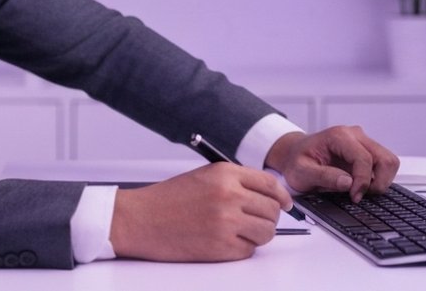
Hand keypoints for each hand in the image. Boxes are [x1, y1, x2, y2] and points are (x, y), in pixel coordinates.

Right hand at [109, 162, 290, 261]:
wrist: (140, 220)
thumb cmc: (168, 200)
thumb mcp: (204, 177)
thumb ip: (237, 182)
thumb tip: (269, 195)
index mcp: (225, 174)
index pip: (270, 184)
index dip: (282, 196)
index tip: (285, 204)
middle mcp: (229, 195)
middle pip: (272, 210)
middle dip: (269, 218)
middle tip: (257, 221)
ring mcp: (226, 222)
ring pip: (266, 232)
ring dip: (258, 235)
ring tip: (239, 232)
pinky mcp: (221, 247)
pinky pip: (248, 250)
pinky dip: (242, 249)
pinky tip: (224, 241)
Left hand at [265, 126, 399, 202]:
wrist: (294, 154)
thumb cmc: (296, 161)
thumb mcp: (302, 172)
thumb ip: (324, 176)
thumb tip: (348, 183)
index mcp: (338, 136)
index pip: (364, 158)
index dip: (362, 181)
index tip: (354, 197)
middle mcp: (354, 135)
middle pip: (385, 158)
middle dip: (378, 182)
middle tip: (361, 195)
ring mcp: (362, 142)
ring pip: (389, 161)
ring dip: (381, 180)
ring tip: (361, 191)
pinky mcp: (366, 151)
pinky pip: (383, 165)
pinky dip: (378, 179)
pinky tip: (361, 186)